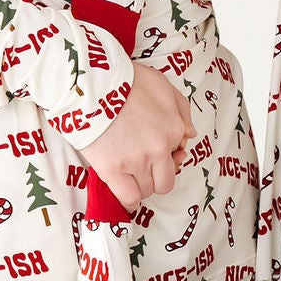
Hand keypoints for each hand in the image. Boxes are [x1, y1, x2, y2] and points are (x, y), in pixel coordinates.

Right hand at [84, 64, 191, 211]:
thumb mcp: (162, 85)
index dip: (167, 154)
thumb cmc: (125, 80)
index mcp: (173, 128)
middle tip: (144, 166)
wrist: (91, 84)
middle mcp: (159, 149)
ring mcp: (136, 162)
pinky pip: (129, 198)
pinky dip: (129, 200)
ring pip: (147, 190)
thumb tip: (189, 135)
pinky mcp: (113, 170)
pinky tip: (125, 192)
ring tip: (128, 171)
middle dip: (157, 176)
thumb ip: (181, 109)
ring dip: (140, 184)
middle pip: (165, 180)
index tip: (156, 150)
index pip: (178, 154)